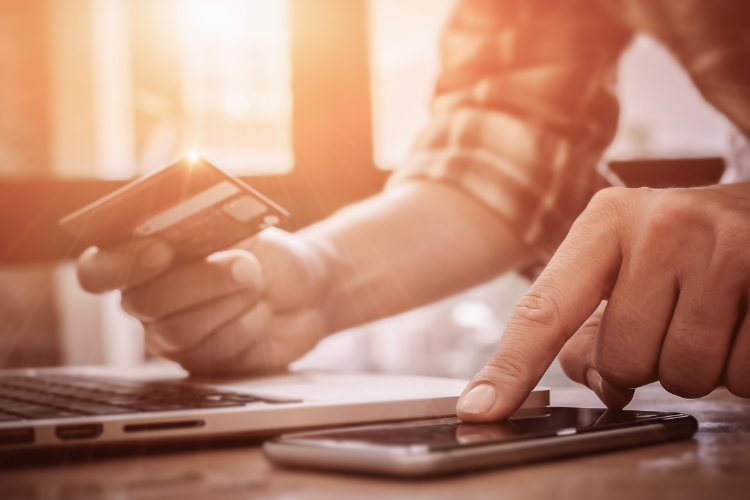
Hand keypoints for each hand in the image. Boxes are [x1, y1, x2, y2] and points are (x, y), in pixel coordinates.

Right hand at [76, 228, 331, 375]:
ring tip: (259, 285)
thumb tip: (190, 227)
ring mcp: (173, 338)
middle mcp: (148, 303)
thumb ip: (211, 230)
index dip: (119, 264)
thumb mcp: (242, 230)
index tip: (161, 250)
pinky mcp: (203, 365)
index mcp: (144, 261)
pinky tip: (263, 313)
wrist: (307, 289)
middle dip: (202, 281)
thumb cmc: (268, 254)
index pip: (96, 271)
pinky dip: (249, 326)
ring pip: (181, 331)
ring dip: (231, 302)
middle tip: (246, 265)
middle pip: (145, 304)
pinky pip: (215, 353)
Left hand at [457, 183, 749, 420]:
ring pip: (683, 376)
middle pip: (622, 360)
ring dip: (696, 368)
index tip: (479, 408)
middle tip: (672, 322)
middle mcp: (659, 226)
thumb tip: (597, 382)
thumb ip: (594, 321)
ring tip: (711, 319)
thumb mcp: (629, 262)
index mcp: (606, 222)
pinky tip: (743, 324)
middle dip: (646, 362)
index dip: (511, 368)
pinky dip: (740, 369)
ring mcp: (722, 248)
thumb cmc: (689, 246)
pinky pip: (741, 376)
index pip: (545, 310)